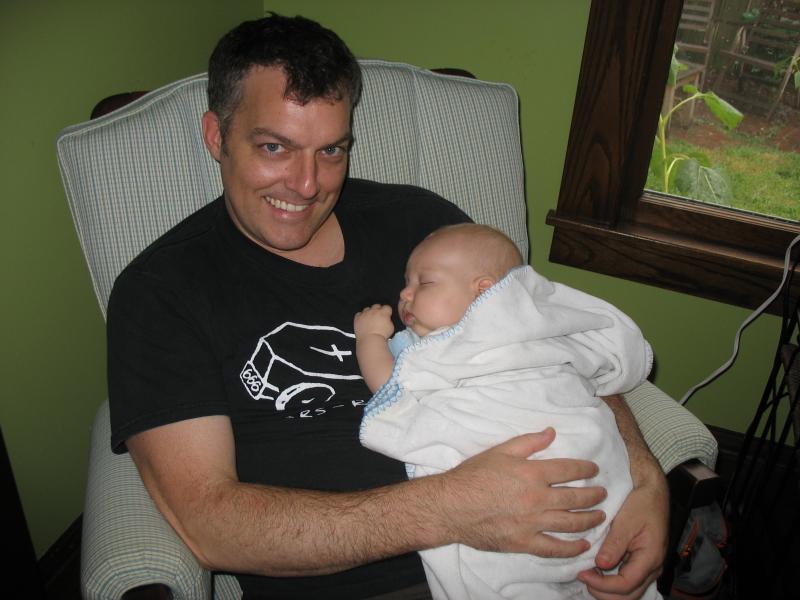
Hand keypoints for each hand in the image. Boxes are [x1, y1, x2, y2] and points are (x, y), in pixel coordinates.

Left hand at [354, 304, 394, 338]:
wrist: (370, 340)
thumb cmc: (381, 336)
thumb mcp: (391, 328)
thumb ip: (388, 321)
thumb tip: (387, 320)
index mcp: (383, 312)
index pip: (387, 307)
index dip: (387, 311)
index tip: (387, 314)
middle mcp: (374, 311)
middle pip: (377, 306)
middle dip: (378, 310)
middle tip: (378, 317)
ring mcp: (365, 314)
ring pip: (367, 309)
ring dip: (369, 312)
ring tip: (370, 320)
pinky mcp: (358, 318)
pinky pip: (359, 314)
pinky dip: (361, 316)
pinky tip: (363, 321)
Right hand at [439, 429, 607, 556]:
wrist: (451, 506)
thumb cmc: (473, 476)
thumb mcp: (500, 451)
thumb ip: (528, 442)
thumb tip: (551, 432)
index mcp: (532, 473)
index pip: (569, 470)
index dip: (586, 469)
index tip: (594, 470)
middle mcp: (537, 498)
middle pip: (576, 497)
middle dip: (594, 495)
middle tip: (603, 494)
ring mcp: (532, 523)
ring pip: (571, 523)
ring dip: (590, 519)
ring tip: (600, 516)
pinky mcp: (524, 542)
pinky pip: (555, 548)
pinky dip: (573, 548)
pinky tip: (584, 545)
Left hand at [577, 470, 667, 598]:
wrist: (652, 492)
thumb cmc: (641, 503)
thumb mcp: (625, 521)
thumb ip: (614, 544)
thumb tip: (600, 565)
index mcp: (651, 558)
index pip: (625, 585)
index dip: (602, 584)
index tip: (582, 573)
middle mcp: (652, 568)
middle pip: (628, 595)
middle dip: (603, 592)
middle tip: (582, 576)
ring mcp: (647, 566)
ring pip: (628, 591)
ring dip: (607, 589)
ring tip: (587, 573)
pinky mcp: (641, 562)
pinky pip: (627, 580)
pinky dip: (611, 582)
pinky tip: (596, 570)